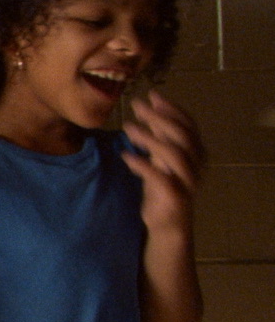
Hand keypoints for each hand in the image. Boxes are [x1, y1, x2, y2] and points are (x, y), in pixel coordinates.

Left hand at [122, 91, 204, 232]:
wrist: (168, 225)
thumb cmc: (164, 188)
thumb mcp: (160, 159)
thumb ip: (159, 137)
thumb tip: (150, 109)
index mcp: (196, 154)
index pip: (189, 126)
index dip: (172, 109)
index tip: (153, 95)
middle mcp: (196, 166)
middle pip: (182, 136)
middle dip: (159, 118)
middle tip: (136, 105)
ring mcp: (188, 182)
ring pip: (174, 154)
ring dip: (150, 138)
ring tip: (127, 126)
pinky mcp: (175, 198)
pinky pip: (160, 178)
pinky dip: (142, 165)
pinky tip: (126, 156)